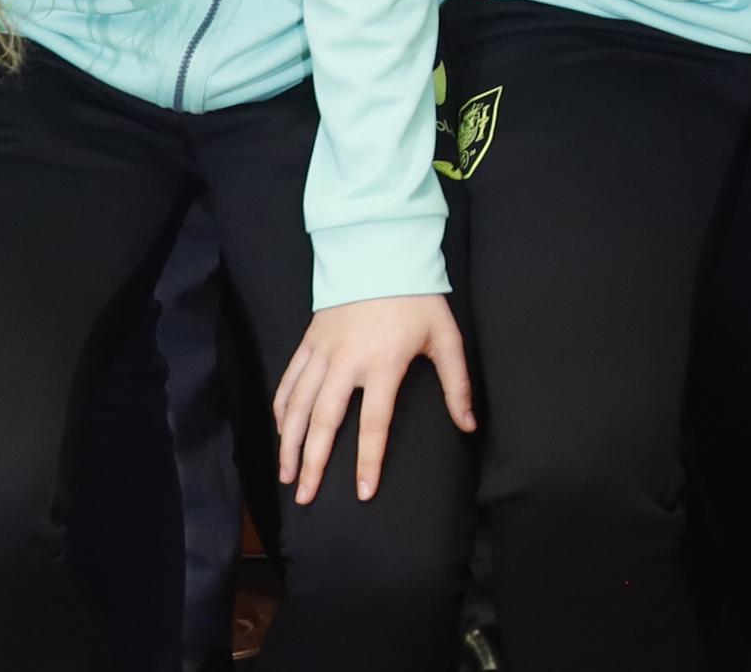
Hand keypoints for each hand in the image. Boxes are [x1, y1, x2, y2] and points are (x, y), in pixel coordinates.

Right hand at [273, 293, 477, 505]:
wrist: (381, 253)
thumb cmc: (417, 298)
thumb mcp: (446, 337)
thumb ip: (457, 385)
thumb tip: (469, 425)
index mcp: (383, 364)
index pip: (373, 423)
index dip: (367, 461)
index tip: (362, 492)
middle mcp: (346, 362)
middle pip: (323, 421)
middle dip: (312, 463)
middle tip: (304, 497)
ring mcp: (323, 351)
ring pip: (297, 405)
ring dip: (288, 443)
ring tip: (286, 474)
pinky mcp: (309, 341)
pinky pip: (288, 380)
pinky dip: (281, 408)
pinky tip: (281, 431)